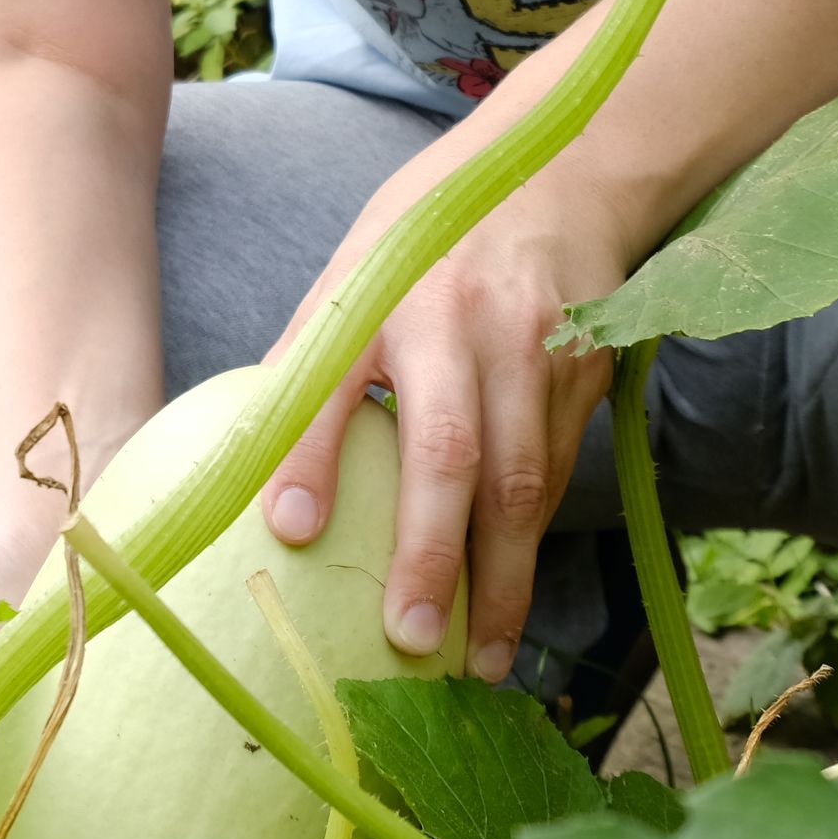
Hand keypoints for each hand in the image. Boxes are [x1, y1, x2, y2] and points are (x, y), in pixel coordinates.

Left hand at [258, 203, 625, 683]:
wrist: (556, 178)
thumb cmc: (426, 243)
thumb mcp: (354, 277)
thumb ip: (311, 364)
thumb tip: (248, 475)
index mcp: (374, 293)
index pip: (329, 378)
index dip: (309, 457)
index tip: (291, 532)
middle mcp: (456, 318)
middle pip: (449, 452)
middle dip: (432, 556)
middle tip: (411, 642)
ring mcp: (533, 345)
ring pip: (522, 479)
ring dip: (503, 580)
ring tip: (482, 660)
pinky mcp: (589, 369)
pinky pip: (558, 471)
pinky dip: (532, 539)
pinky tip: (513, 596)